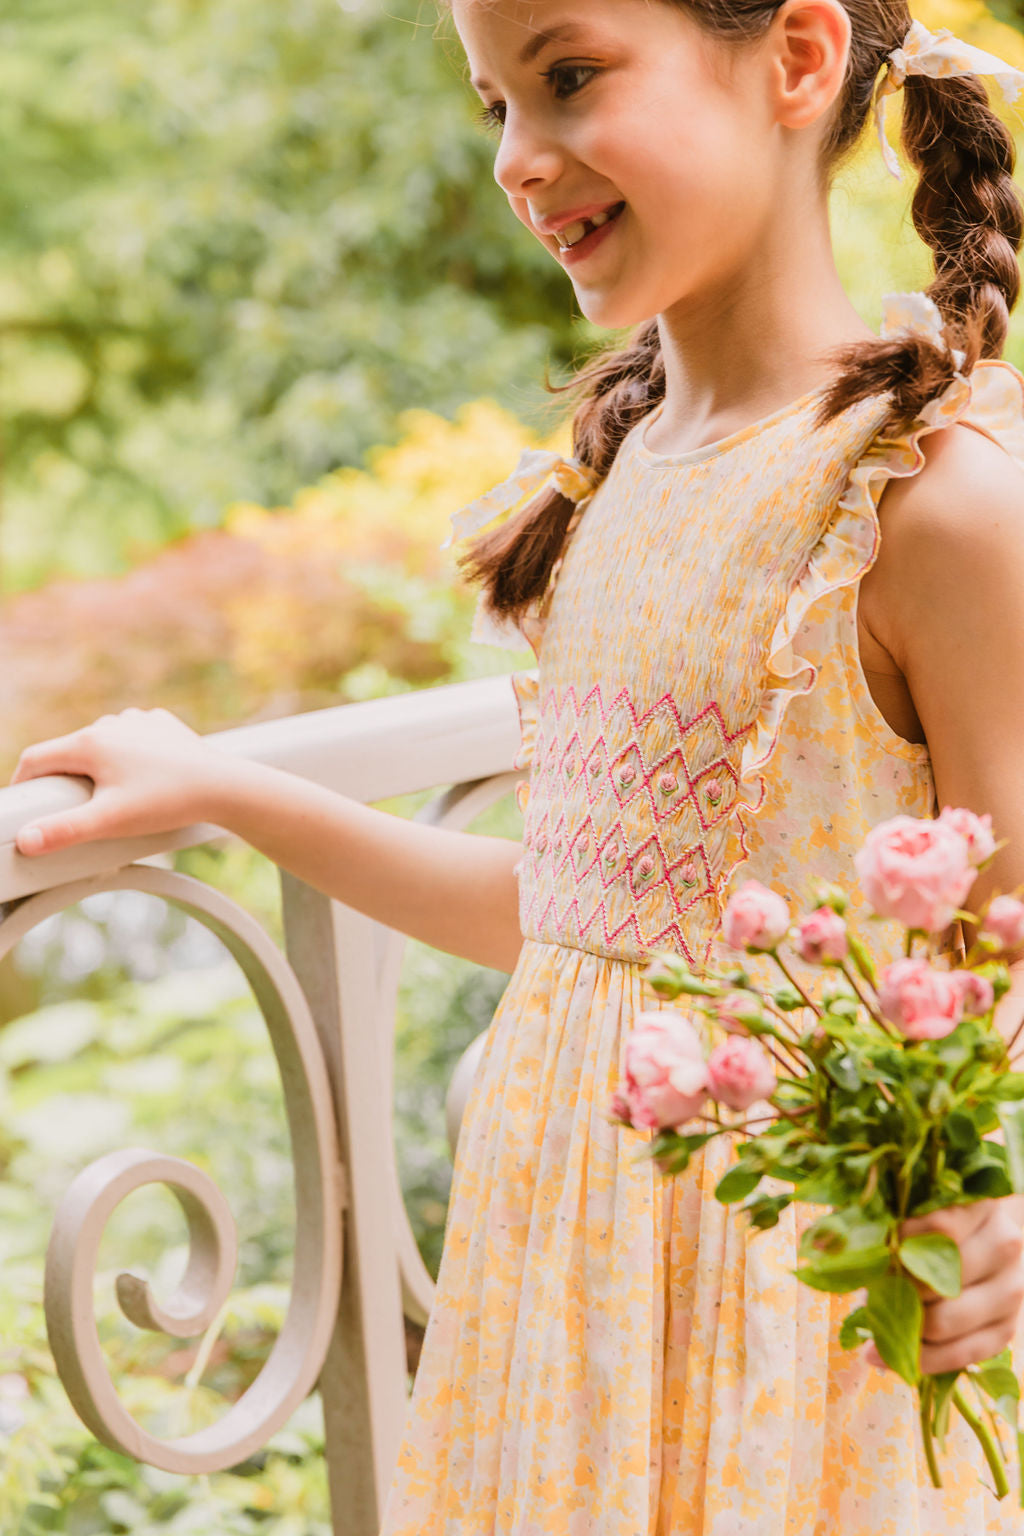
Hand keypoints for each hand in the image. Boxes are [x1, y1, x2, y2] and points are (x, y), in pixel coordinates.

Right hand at [9, 708, 223, 855]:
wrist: (222, 786)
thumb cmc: (167, 802)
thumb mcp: (110, 821)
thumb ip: (64, 831)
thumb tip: (25, 840)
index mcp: (90, 742)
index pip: (36, 758)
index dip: (22, 783)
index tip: (24, 804)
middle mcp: (111, 723)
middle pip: (68, 751)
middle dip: (63, 779)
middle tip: (72, 810)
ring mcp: (137, 720)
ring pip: (101, 744)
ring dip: (97, 767)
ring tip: (111, 797)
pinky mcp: (161, 725)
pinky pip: (132, 740)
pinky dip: (128, 757)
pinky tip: (141, 779)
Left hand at [863, 1196, 1023, 1374]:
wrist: (999, 1237)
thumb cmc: (943, 1216)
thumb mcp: (919, 1204)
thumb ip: (880, 1216)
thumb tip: (821, 1245)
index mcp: (982, 1206)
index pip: (940, 1228)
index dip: (897, 1243)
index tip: (869, 1250)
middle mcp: (1005, 1247)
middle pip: (940, 1279)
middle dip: (895, 1287)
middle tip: (866, 1288)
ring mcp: (1013, 1291)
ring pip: (947, 1322)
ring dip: (902, 1326)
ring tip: (871, 1323)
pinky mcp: (1008, 1329)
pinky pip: (960, 1356)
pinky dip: (918, 1360)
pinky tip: (881, 1356)